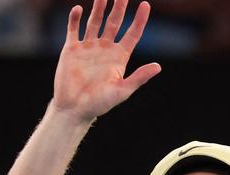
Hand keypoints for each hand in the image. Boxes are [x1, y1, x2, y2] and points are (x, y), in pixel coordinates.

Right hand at [52, 0, 160, 121]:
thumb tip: (158, 67)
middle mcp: (105, 49)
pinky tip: (78, 8)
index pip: (132, 34)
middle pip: (114, 22)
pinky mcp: (72, 49)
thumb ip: (139, 77)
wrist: (74, 109)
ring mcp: (88, 47)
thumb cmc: (100, 104)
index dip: (139, 20)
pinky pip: (74, 30)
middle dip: (119, 7)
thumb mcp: (122, 91)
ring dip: (99, 8)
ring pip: (95, 21)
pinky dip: (75, 19)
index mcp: (119, 57)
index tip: (145, 4)